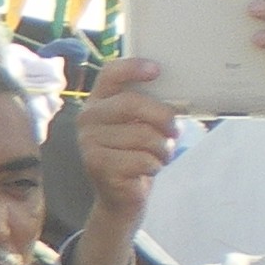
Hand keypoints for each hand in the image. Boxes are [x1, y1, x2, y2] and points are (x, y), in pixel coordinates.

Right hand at [68, 55, 174, 264]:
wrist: (121, 197)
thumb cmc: (134, 155)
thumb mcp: (139, 127)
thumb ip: (147, 108)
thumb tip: (177, 99)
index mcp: (97, 102)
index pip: (110, 74)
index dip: (133, 68)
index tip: (157, 70)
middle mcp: (87, 119)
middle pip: (132, 104)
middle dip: (163, 117)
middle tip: (174, 129)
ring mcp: (89, 143)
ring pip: (143, 135)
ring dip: (162, 148)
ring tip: (160, 155)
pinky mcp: (98, 166)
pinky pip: (142, 159)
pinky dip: (155, 165)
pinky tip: (149, 169)